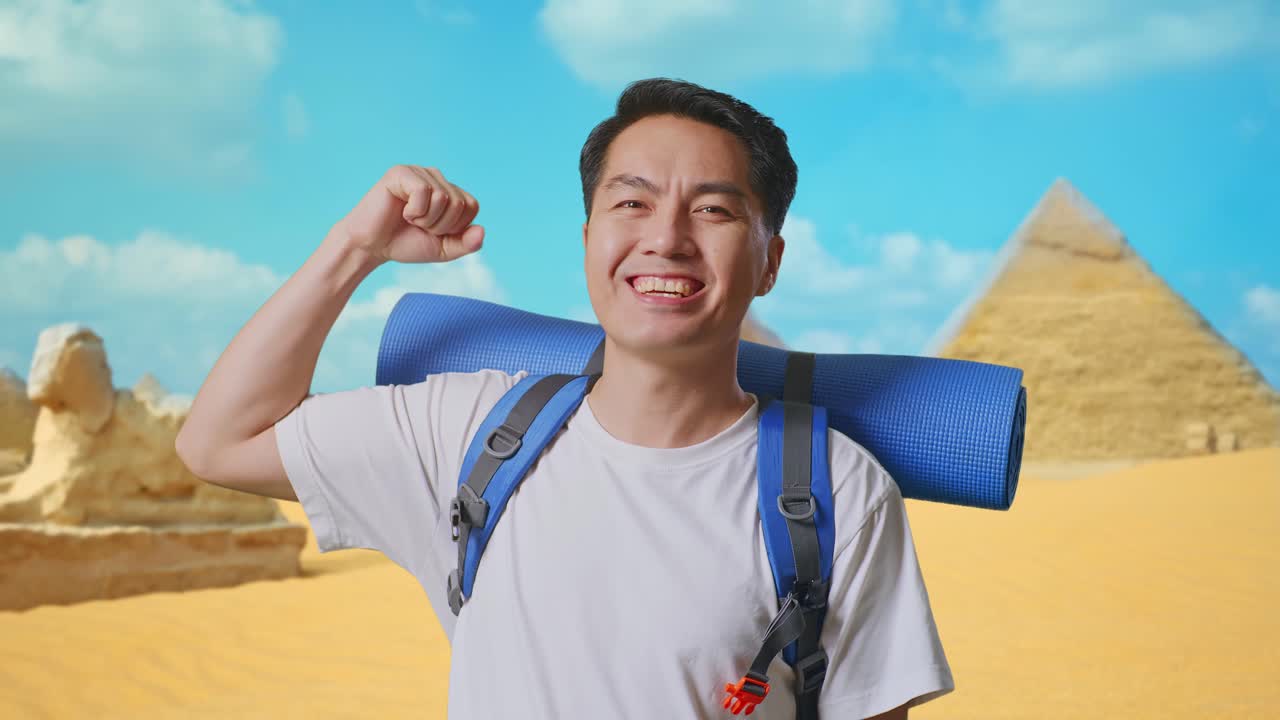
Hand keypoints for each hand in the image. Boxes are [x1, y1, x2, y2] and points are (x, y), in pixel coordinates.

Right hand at [335, 164, 483, 264]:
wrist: (372, 247)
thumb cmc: (406, 243)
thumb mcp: (443, 249)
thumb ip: (466, 244)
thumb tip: (482, 231)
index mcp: (449, 192)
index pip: (472, 206)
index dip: (456, 227)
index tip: (434, 231)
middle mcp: (437, 178)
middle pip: (459, 203)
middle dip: (440, 225)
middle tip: (419, 226)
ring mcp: (419, 172)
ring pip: (443, 198)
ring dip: (426, 219)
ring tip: (410, 219)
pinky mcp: (401, 172)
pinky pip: (423, 191)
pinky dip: (415, 210)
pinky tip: (402, 210)